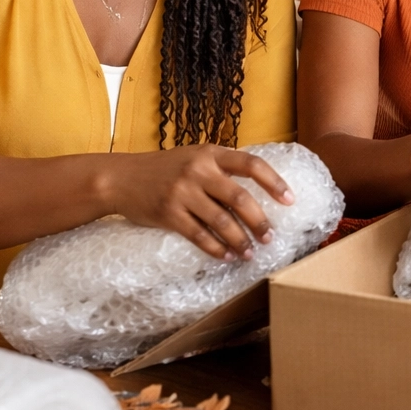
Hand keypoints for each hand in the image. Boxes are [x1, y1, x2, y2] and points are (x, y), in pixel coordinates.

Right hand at [105, 145, 294, 260]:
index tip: (290, 200)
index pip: (251, 164)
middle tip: (271, 237)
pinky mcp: (168, 213)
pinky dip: (216, 248)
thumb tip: (260, 188)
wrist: (120, 177)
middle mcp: (198, 171)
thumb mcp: (194, 156)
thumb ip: (222, 167)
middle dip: (259, 221)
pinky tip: (227, 255)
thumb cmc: (164, 168)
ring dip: (240, 240)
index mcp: (210, 154)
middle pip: (240, 198)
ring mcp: (182, 192)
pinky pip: (199, 235)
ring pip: (221, 221)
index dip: (274, 182)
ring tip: (251, 252)